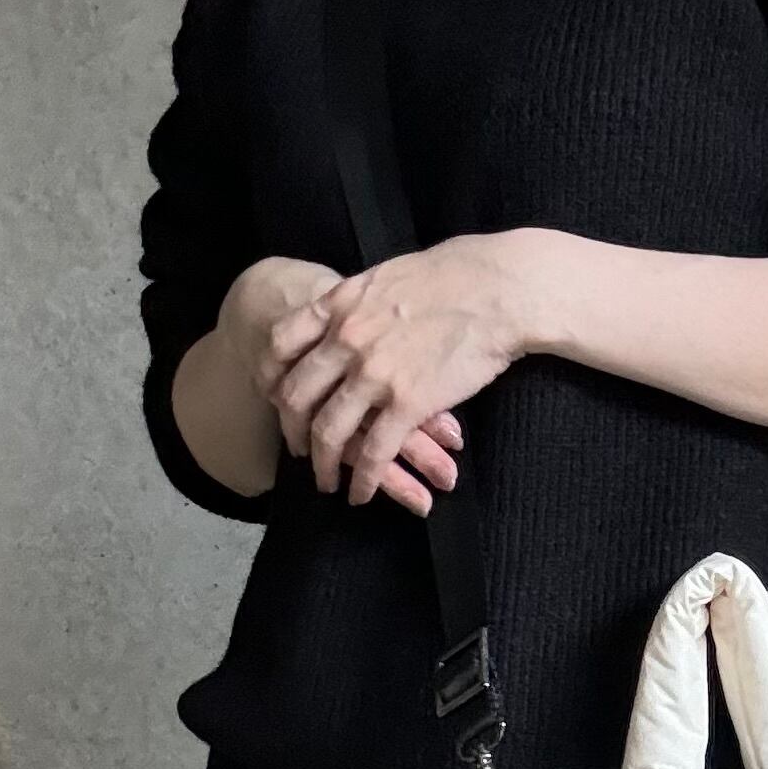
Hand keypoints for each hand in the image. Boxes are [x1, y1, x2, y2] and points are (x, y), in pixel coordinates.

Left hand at [266, 233, 547, 507]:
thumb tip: (350, 313)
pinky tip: (363, 493)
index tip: (274, 396)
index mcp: (339, 305)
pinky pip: (374, 452)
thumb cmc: (454, 275)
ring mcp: (374, 374)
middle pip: (296, 396)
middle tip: (299, 451)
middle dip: (292, 431)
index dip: (271, 376)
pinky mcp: (407, 403)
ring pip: (329, 432)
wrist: (497, 289)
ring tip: (327, 483)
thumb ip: (358, 302)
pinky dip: (365, 480)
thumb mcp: (387, 277)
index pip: (280, 344)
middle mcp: (346, 340)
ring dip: (323, 465)